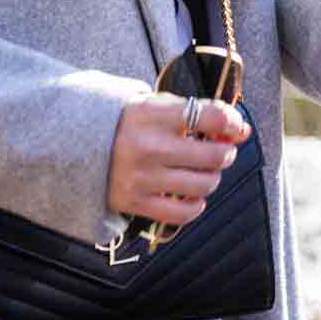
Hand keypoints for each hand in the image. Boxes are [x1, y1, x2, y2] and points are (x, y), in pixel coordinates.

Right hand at [106, 92, 250, 225]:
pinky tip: (189, 194)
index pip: (212, 117)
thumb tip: (241, 130)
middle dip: (225, 153)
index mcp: (153, 115)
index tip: (233, 127)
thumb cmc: (130, 125)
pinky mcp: (137, 203)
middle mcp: (149, 147)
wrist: (79, 147)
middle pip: (215, 156)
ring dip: (211, 177)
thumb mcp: (156, 106)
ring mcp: (143, 178)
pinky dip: (196, 205)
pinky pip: (185, 213)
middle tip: (219, 150)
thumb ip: (198, 112)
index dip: (232, 122)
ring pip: (205, 184)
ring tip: (202, 171)